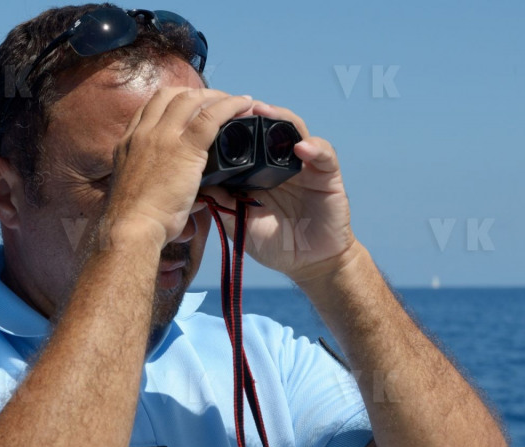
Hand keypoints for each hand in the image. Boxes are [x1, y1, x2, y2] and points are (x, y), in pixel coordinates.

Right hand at [107, 88, 252, 246]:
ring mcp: (162, 137)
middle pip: (169, 95)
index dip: (171, 103)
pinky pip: (211, 116)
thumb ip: (161, 187)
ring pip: (191, 99)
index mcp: (128, 144)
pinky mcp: (184, 148)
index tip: (188, 108)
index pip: (149, 108)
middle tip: (214, 101)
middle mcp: (142, 134)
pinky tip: (244, 104)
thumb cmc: (136, 222)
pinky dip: (230, 106)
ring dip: (215, 96)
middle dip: (194, 93)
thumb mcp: (140, 193)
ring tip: (233, 101)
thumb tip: (193, 201)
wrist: (133, 229)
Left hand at [203, 101, 356, 279]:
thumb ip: (222, 204)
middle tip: (236, 105)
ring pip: (294, 130)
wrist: (309, 263)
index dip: (232, 125)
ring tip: (264, 112)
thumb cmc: (275, 244)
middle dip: (253, 113)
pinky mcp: (327, 175)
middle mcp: (280, 162)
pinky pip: (324, 154)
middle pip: (268, 127)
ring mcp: (305, 166)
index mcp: (258, 171)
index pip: (245, 139)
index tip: (212, 116)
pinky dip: (314, 148)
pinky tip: (300, 148)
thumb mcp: (240, 224)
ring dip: (280, 119)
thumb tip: (197, 183)